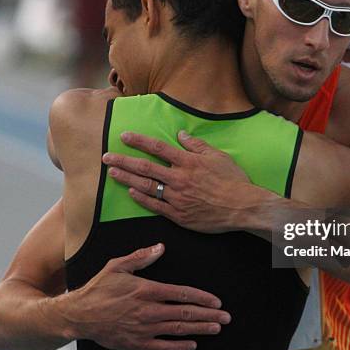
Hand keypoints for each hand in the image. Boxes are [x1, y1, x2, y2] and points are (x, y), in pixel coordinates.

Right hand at [61, 243, 230, 349]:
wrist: (79, 315)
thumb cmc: (99, 288)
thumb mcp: (118, 266)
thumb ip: (141, 257)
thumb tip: (161, 247)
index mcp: (147, 290)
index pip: (182, 294)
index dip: (202, 298)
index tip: (217, 301)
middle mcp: (149, 310)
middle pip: (185, 313)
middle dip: (208, 315)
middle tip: (226, 317)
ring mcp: (144, 328)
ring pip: (178, 330)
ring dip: (200, 329)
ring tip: (216, 329)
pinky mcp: (137, 343)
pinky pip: (163, 346)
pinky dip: (179, 346)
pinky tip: (193, 344)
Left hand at [102, 131, 255, 232]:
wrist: (243, 207)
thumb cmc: (233, 180)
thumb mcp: (218, 156)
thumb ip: (196, 145)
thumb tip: (180, 134)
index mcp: (188, 162)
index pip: (158, 148)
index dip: (139, 141)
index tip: (124, 136)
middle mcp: (179, 178)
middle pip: (145, 168)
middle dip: (123, 161)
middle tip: (106, 157)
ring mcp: (177, 198)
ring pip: (146, 187)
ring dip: (126, 179)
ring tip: (112, 173)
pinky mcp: (179, 215)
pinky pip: (155, 206)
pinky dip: (141, 199)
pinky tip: (131, 192)